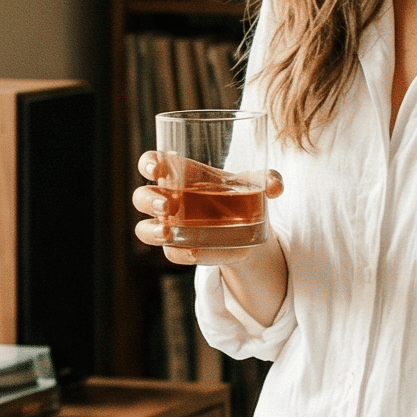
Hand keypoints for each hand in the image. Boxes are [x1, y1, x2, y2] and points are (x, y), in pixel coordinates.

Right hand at [131, 153, 283, 268]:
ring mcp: (170, 226)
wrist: (246, 225)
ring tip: (168, 232)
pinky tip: (196, 252)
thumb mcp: (255, 182)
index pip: (152, 163)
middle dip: (148, 200)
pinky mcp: (180, 248)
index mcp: (180, 174)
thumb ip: (267, 178)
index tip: (157, 168)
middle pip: (141, 196)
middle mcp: (168, 199)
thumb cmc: (240, 192)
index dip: (148, 163)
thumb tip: (274, 186)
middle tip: (166, 205)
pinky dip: (182, 254)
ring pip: (144, 229)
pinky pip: (172, 253)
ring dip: (152, 231)